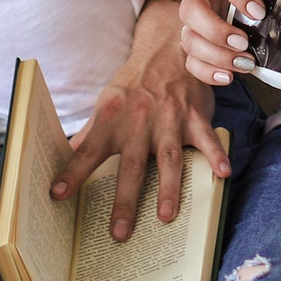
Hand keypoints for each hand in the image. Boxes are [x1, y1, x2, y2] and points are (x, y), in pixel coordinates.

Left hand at [51, 0, 227, 240]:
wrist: (168, 47)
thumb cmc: (134, 83)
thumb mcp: (107, 102)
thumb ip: (90, 133)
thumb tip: (65, 156)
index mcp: (111, 118)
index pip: (87, 149)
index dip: (72, 172)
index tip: (57, 194)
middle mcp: (139, 120)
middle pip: (131, 165)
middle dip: (125, 200)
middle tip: (119, 232)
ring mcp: (169, 119)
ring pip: (168, 157)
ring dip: (168, 187)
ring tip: (166, 217)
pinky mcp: (194, 116)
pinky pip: (206, 138)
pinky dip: (216, 155)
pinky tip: (223, 174)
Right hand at [177, 0, 262, 87]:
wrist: (251, 8)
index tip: (259, 12)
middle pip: (191, 10)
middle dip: (216, 30)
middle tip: (242, 43)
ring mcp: (192, 22)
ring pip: (190, 40)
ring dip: (217, 56)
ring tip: (244, 63)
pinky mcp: (193, 45)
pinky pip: (192, 62)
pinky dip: (208, 72)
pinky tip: (228, 76)